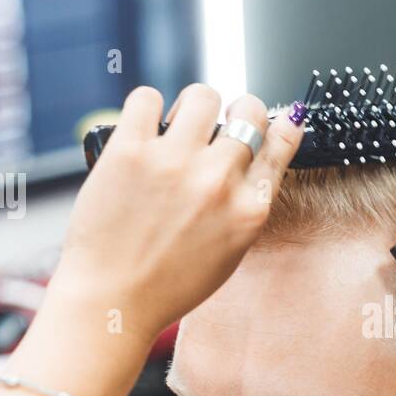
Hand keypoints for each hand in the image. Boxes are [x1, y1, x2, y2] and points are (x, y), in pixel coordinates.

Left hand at [49, 84, 302, 342]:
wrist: (113, 300)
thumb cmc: (168, 284)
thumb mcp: (230, 250)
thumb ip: (247, 204)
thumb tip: (257, 157)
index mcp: (250, 209)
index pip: (282, 140)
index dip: (276, 122)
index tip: (265, 122)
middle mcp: (219, 181)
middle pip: (247, 110)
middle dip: (235, 112)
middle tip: (213, 129)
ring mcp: (175, 163)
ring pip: (202, 95)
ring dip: (192, 106)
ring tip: (176, 128)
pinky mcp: (130, 152)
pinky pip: (147, 98)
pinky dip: (147, 107)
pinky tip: (144, 129)